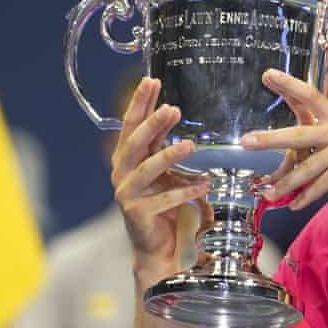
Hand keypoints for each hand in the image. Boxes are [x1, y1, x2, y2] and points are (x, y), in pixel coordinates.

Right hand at [110, 78, 210, 281]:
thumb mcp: (164, 170)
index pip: (131, 125)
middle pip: (135, 143)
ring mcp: (127, 194)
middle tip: (171, 108)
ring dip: (168, 156)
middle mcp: (122, 174)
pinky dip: (185, 191)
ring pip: (147, 170)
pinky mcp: (138, 214)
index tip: (151, 81)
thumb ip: (164, 145)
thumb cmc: (163, 204)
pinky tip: (204, 184)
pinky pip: (163, 199)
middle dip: (152, 124)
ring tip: (189, 145)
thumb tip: (173, 110)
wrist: (157, 246)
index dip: (140, 103)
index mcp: (127, 159)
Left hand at [241, 69, 327, 209]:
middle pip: (300, 132)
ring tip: (268, 193)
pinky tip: (294, 204)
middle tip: (246, 141)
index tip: (268, 75)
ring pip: (306, 168)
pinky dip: (306, 197)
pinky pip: (320, 185)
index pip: (312, 96)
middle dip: (270, 139)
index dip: (289, 84)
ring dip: (285, 183)